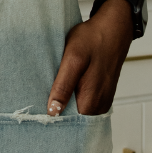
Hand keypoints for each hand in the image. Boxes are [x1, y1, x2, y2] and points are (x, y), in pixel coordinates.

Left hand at [47, 0, 132, 115]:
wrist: (113, 28)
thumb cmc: (92, 39)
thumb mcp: (72, 59)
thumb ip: (63, 86)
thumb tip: (53, 111)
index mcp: (90, 102)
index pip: (67, 124)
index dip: (52, 121)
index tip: (38, 114)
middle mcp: (99, 107)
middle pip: (73, 120)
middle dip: (57, 114)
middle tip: (41, 102)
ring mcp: (102, 101)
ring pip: (78, 113)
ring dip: (65, 106)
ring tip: (52, 94)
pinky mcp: (103, 95)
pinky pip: (85, 105)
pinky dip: (73, 100)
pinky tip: (64, 89)